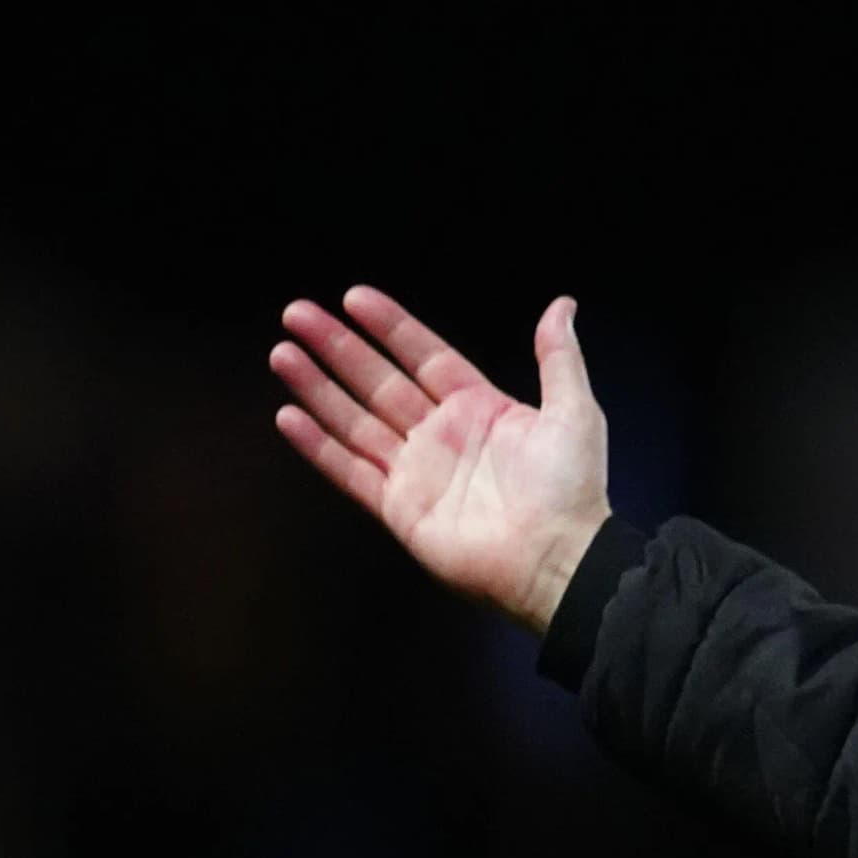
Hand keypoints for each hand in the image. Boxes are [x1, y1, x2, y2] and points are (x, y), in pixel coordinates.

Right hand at [270, 287, 610, 630]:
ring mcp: (418, 473)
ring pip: (355, 420)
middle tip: (297, 313)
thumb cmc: (572, 490)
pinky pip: (350, 471)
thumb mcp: (575, 412)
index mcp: (481, 409)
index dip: (390, 327)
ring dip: (317, 387)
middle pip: (379, 381)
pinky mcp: (400, 508)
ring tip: (282, 352)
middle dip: (337, 347)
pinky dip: (318, 447)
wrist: (558, 560)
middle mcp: (443, 437)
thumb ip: (559, 357)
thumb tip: (562, 304)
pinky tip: (288, 417)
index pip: (424, 357)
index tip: (354, 297)